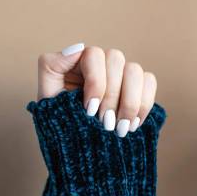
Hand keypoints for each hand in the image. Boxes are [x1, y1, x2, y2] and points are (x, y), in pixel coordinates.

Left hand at [38, 43, 156, 137]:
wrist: (76, 147)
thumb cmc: (59, 121)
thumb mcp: (47, 97)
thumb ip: (51, 68)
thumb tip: (77, 48)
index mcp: (80, 60)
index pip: (94, 55)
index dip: (96, 82)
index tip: (90, 111)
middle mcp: (103, 63)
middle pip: (117, 60)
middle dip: (112, 96)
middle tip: (105, 124)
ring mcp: (122, 74)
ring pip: (136, 71)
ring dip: (130, 102)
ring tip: (120, 129)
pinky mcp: (139, 87)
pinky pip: (149, 83)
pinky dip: (144, 105)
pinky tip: (133, 125)